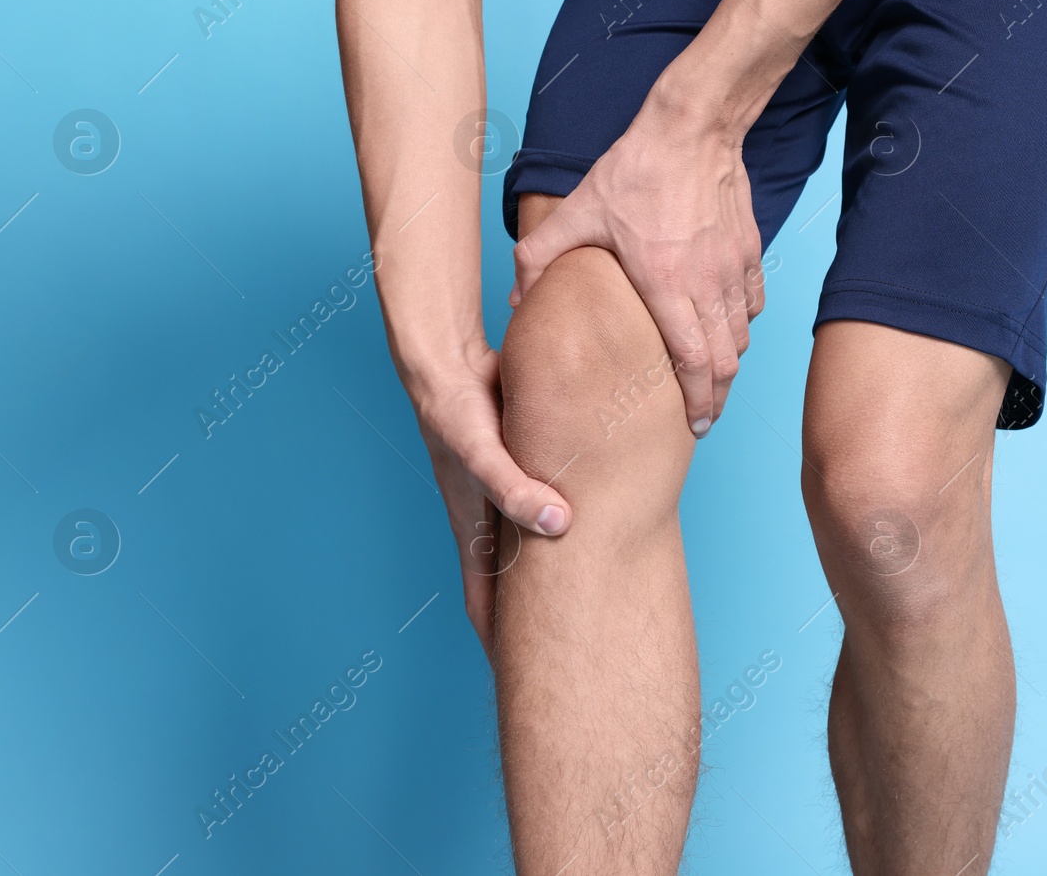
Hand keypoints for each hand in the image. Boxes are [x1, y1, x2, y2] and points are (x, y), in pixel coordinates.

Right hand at [407, 338, 573, 653]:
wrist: (446, 362)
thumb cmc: (454, 413)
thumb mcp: (482, 455)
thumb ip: (516, 490)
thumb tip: (562, 525)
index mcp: (473, 533)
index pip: (485, 606)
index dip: (504, 646)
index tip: (529, 684)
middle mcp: (489, 522)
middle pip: (513, 590)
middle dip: (537, 625)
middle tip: (578, 656)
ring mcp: (506, 497)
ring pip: (535, 552)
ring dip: (556, 577)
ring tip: (597, 604)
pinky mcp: (526, 468)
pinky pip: (549, 508)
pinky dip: (568, 527)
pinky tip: (600, 527)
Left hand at [509, 95, 765, 436]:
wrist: (692, 126)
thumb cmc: (634, 170)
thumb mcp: (577, 212)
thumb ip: (539, 259)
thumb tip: (515, 301)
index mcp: (666, 283)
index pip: (693, 361)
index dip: (698, 401)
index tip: (694, 425)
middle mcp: (708, 281)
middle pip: (727, 360)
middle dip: (718, 397)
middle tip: (704, 417)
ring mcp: (734, 266)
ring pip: (743, 334)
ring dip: (730, 362)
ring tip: (712, 380)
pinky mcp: (750, 249)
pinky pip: (753, 302)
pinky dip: (742, 324)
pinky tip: (725, 327)